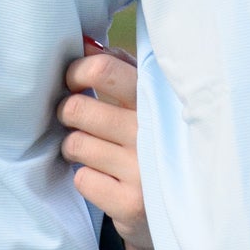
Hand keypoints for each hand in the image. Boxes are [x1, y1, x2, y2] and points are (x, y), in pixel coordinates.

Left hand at [61, 40, 153, 249]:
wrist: (181, 207)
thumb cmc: (153, 138)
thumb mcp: (146, 98)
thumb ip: (119, 67)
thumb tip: (85, 42)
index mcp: (156, 98)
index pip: (104, 69)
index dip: (77, 72)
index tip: (74, 81)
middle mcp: (154, 132)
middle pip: (78, 108)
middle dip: (68, 112)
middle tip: (77, 119)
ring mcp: (144, 170)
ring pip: (75, 144)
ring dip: (75, 147)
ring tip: (94, 151)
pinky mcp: (131, 204)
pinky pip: (82, 179)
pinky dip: (87, 179)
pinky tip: (107, 179)